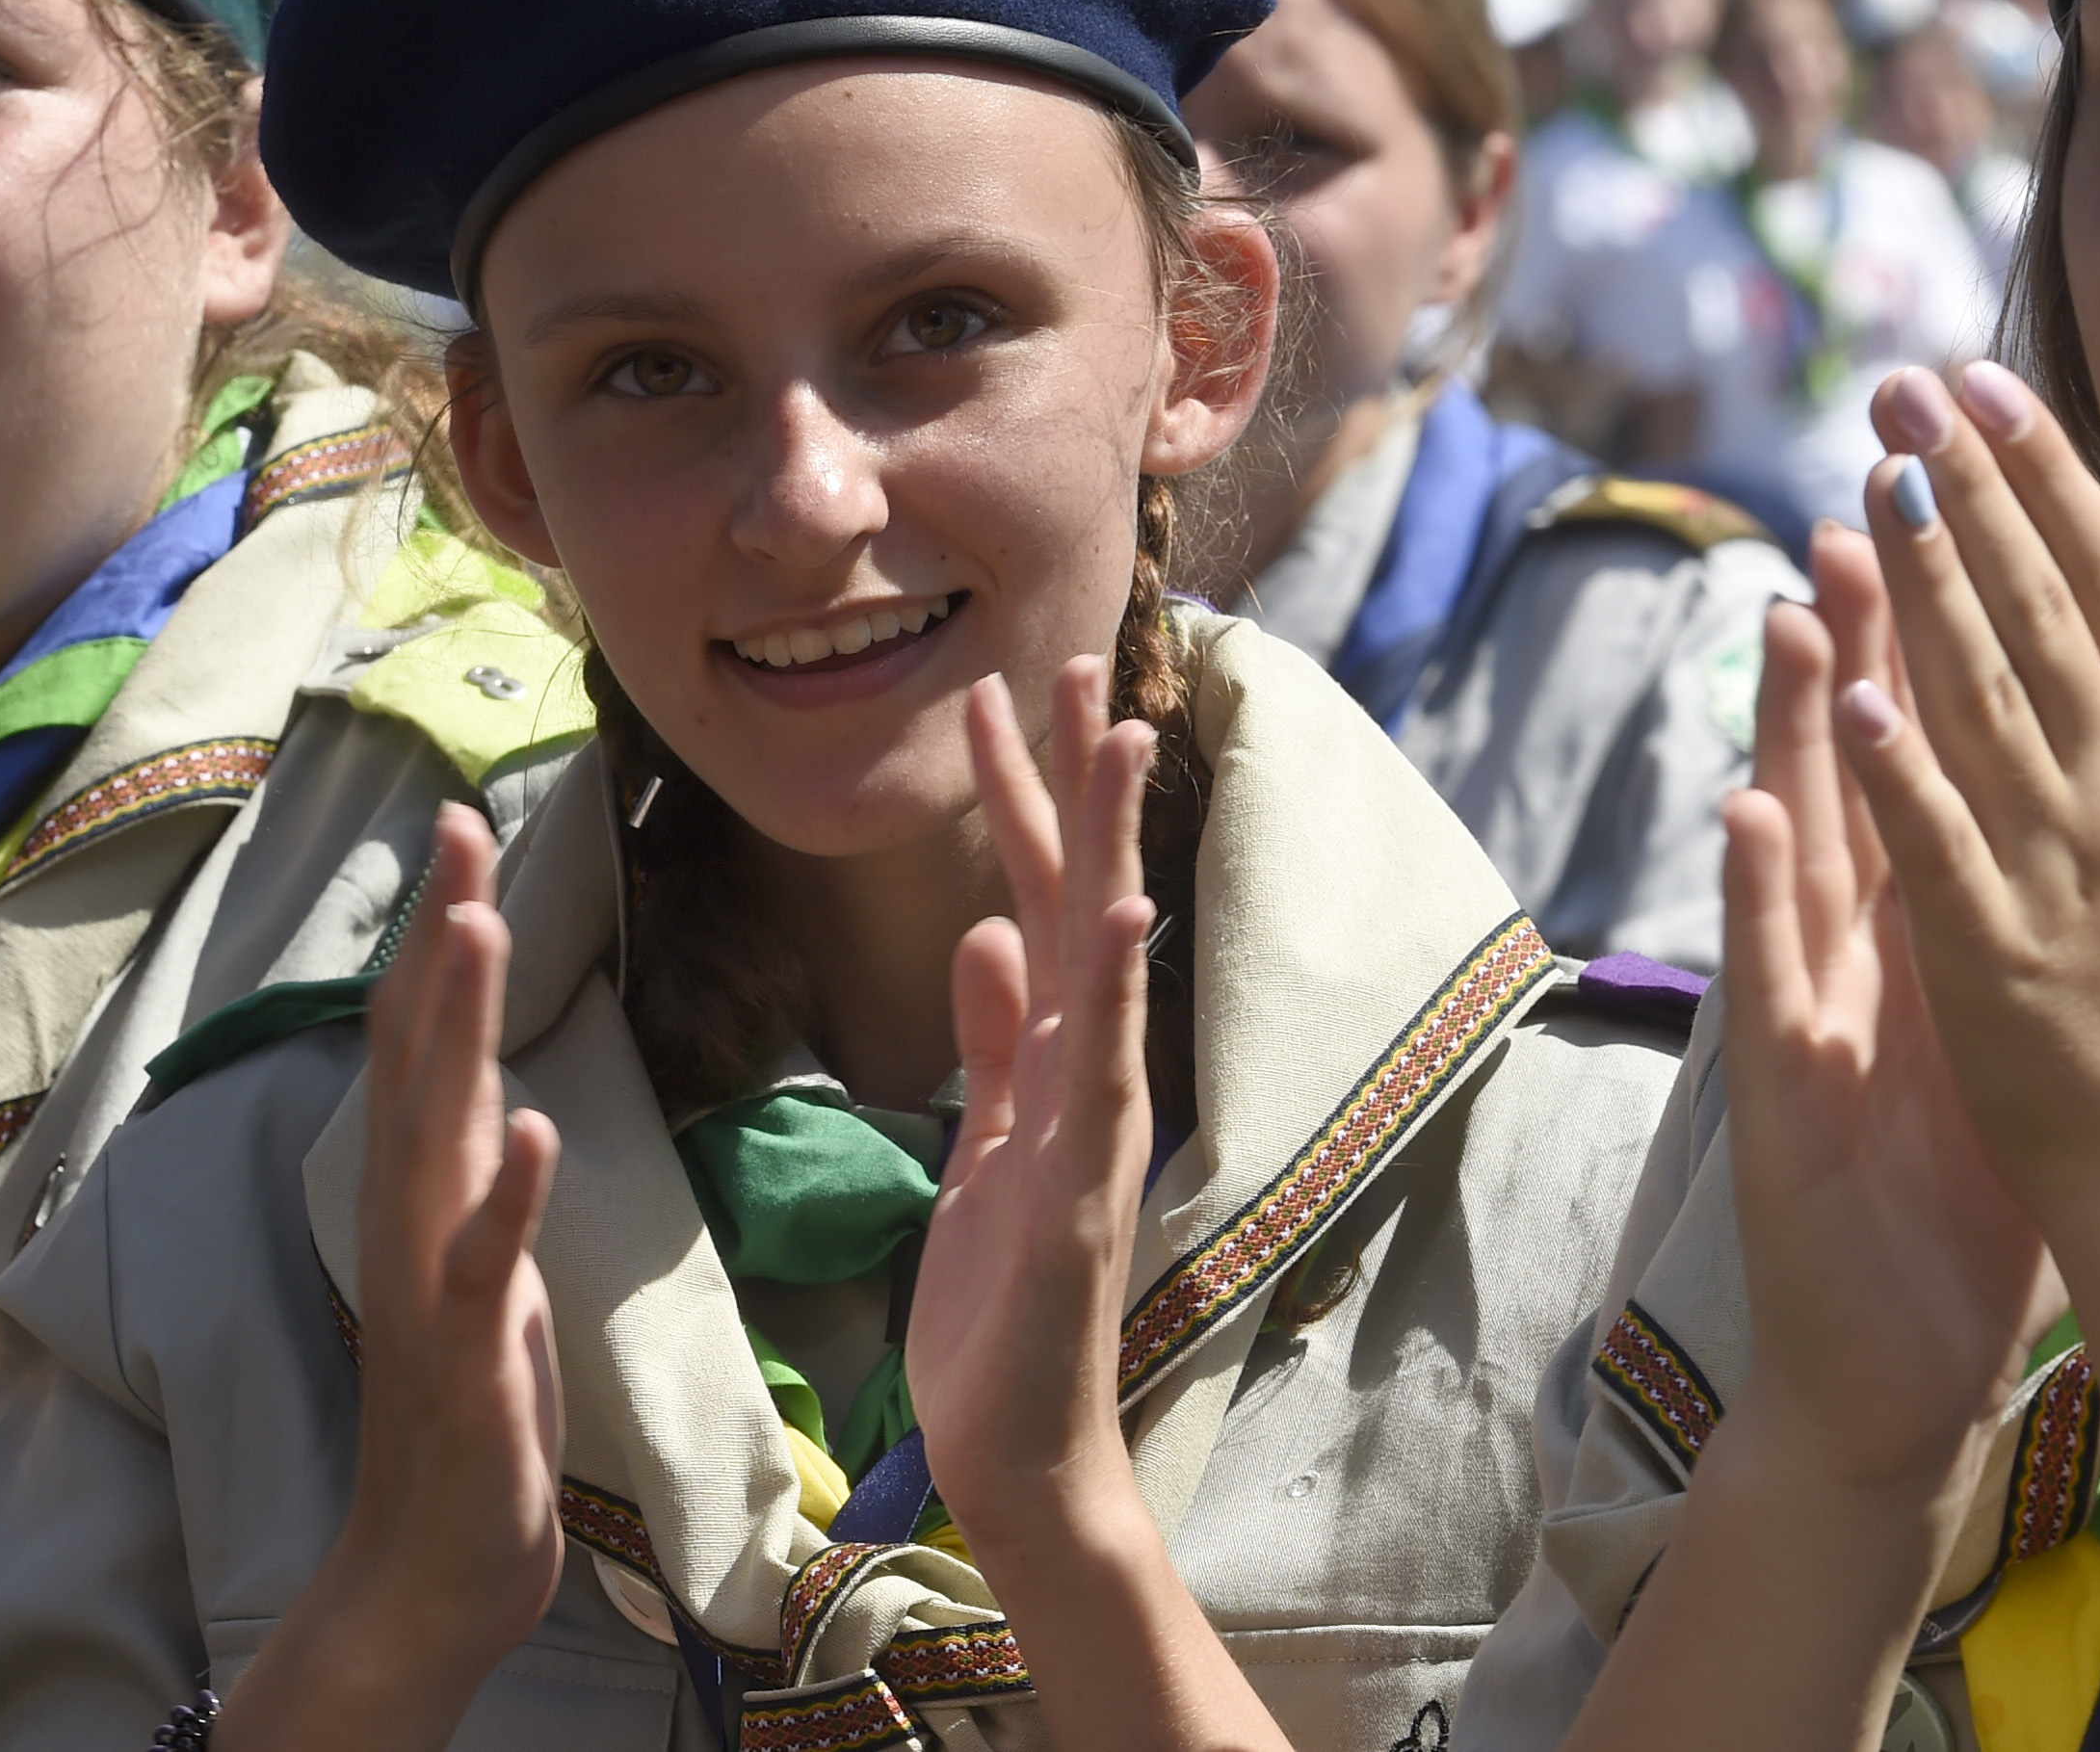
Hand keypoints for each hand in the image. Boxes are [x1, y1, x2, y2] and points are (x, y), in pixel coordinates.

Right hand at [290, 804, 564, 1682]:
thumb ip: (476, 1169)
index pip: (421, 1035)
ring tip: (480, 923)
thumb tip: (491, 1083)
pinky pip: (485, 1261)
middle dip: (443, 936)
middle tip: (461, 826)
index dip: (438, 931)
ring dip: (458, 1026)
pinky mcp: (466, 1352)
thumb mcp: (477, 1258)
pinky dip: (507, 1194)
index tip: (461, 826)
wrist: (433, 1562)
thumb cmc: (468, 1408)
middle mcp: (406, 1212)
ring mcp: (428, 1278)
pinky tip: (532, 1128)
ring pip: (438, 1130)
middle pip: (418, 1050)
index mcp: (420, 1186)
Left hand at [903, 658, 1159, 1547]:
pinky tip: (1114, 911)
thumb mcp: (980, 1148)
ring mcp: (1097, 1123)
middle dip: (1076, 777)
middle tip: (1079, 654)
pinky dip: (1108, 989)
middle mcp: (1091, 1069)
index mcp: (1056, 1056)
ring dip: (1109, 840)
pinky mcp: (1086, 1186)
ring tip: (1119, 732)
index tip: (1010, 688)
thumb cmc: (999, 1306)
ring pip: (1106, 955)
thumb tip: (987, 930)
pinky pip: (1099, 1071)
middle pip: (1082, 893)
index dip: (1024, 795)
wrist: (1014, 1443)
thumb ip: (994, 1043)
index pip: (1037, 896)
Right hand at [1715, 526, 2052, 1499]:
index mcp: (1921, 927)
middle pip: (1858, 767)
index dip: (1942, 640)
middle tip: (1870, 492)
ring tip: (1801, 605)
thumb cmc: (1956, 1195)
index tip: (1966, 514)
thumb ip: (2006, 913)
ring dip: (1798, 726)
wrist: (1896, 1358)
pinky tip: (1754, 808)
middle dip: (1867, 634)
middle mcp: (1854, 947)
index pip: (1927, 756)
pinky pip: (1771, 971)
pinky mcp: (1780, 1084)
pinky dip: (1762, 889)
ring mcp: (1807, 1007)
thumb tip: (2065, 810)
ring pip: (1800, 841)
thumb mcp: (1997, 1027)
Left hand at [1834, 363, 2099, 1208]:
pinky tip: (1858, 698)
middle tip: (1904, 385)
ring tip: (1877, 486)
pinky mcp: (1998, 953)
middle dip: (1974, 493)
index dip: (2043, 473)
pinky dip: (1906, 773)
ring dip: (1934, 594)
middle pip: (2045, 614)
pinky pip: (1945, 847)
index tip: (1982, 378)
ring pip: (1991, 706)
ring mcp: (2062, 866)